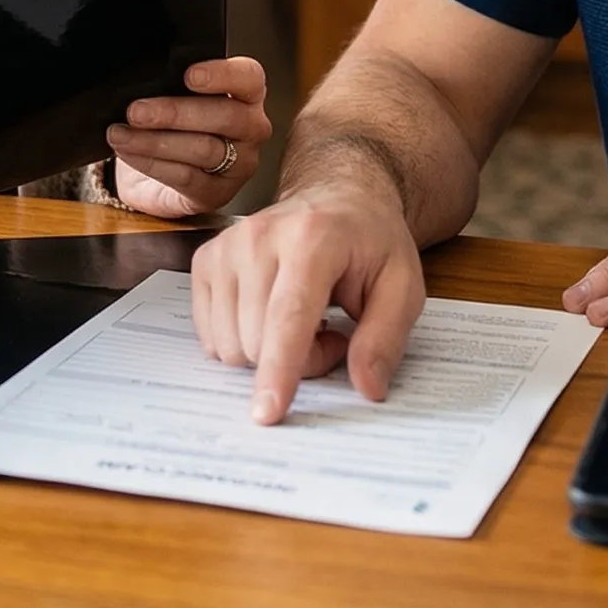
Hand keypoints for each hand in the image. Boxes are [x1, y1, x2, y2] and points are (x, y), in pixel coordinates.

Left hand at [109, 57, 271, 216]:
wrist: (154, 171)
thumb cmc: (171, 124)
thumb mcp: (172, 95)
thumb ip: (172, 84)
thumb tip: (146, 81)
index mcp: (246, 93)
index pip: (248, 77)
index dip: (222, 75)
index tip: (189, 75)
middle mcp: (251, 128)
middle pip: (225, 116)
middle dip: (175, 113)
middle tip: (136, 111)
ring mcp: (240, 164)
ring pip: (204, 149)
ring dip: (155, 141)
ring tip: (122, 134)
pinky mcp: (218, 193)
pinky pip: (187, 178)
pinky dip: (152, 164)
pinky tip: (129, 153)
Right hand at [189, 178, 423, 423]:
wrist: (337, 195)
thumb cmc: (370, 242)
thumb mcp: (402, 286)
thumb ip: (385, 338)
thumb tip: (366, 387)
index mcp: (312, 239)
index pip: (288, 316)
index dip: (279, 369)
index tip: (268, 412)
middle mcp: (258, 238)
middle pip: (257, 341)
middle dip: (298, 361)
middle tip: (331, 332)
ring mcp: (226, 248)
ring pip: (230, 345)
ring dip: (268, 353)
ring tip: (303, 320)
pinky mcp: (206, 261)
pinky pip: (211, 337)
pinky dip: (243, 341)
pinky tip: (270, 315)